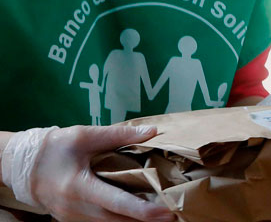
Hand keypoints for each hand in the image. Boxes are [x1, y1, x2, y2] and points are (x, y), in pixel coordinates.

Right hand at [1, 125, 173, 221]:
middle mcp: (77, 209)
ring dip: (134, 221)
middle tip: (175, 214)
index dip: (144, 211)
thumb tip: (152, 132)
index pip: (117, 203)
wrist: (22, 166)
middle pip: (118, 220)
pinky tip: (138, 212)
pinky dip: (120, 219)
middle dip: (146, 220)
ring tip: (162, 214)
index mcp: (79, 188)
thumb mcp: (84, 135)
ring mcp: (74, 218)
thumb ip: (119, 135)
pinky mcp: (74, 219)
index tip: (167, 213)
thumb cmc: (53, 148)